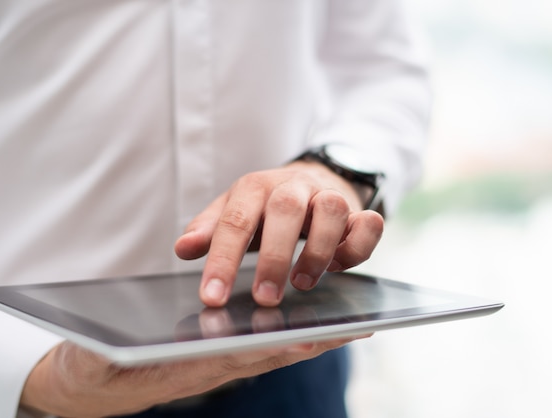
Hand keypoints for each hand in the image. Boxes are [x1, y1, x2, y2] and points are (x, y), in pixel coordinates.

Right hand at [20, 337, 363, 416]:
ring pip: (270, 348)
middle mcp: (210, 366)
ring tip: (349, 323)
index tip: (311, 340)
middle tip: (354, 328)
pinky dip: (289, 334)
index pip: (236, 356)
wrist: (91, 385)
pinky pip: (260, 344)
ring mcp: (216, 360)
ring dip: (309, 337)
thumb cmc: (91, 370)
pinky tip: (311, 322)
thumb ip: (96, 353)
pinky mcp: (216, 352)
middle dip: (310, 341)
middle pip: (267, 352)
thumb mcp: (88, 362)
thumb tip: (98, 347)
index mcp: (184, 368)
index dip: (274, 348)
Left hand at [175, 160, 383, 306]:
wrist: (309, 180)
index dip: (222, 261)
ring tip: (302, 283)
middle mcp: (292, 187)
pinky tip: (339, 266)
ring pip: (331, 210)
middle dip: (274, 258)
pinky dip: (358, 246)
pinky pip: (369, 222)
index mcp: (254, 187)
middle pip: (285, 211)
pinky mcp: (357, 210)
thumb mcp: (232, 212)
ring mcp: (327, 195)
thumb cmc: (264, 206)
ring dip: (318, 251)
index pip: (234, 221)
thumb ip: (208, 230)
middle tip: (264, 300)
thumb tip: (182, 248)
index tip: (212, 298)